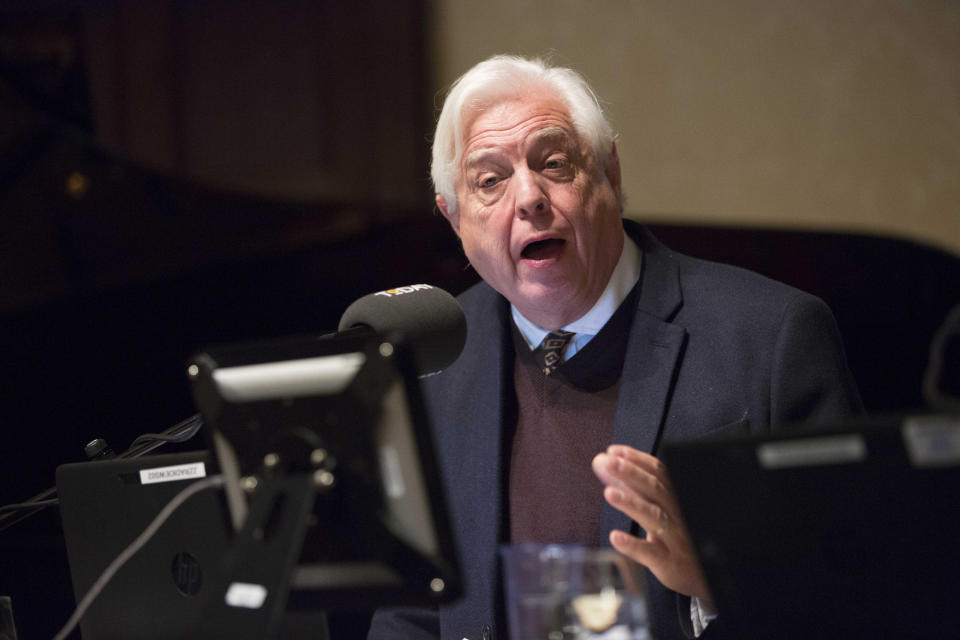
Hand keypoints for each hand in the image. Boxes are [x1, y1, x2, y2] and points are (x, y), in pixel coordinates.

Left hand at [592, 444, 712, 602]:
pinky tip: (615, 537)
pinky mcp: (669, 563)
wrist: (703, 576)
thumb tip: (601, 462)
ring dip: (631, 503)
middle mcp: (677, 514)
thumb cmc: (674, 536)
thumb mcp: (655, 508)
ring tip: (609, 493)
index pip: (659, 472)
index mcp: (674, 498)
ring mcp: (674, 539)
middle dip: (632, 474)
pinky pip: (651, 553)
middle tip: (610, 462)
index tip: (614, 451)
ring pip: (654, 517)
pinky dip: (633, 545)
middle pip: (656, 489)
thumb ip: (629, 485)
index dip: (637, 460)